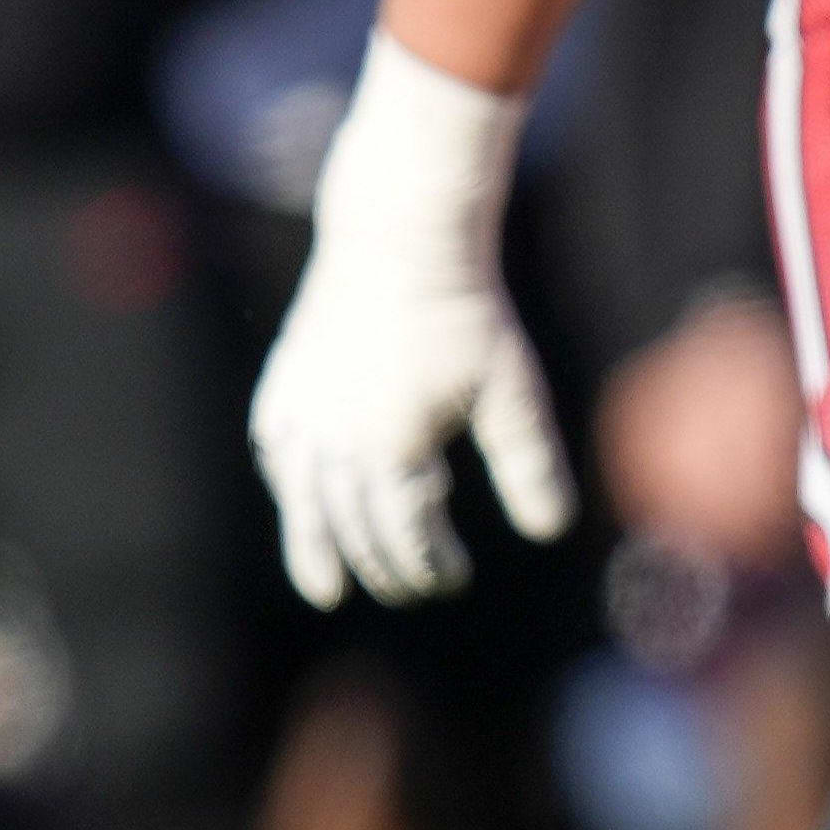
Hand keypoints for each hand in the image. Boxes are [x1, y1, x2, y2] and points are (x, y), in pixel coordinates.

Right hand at [249, 229, 570, 606]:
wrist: (398, 239)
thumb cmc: (465, 315)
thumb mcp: (513, 393)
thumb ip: (530, 466)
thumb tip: (552, 532)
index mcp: (392, 448)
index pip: (405, 534)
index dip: (430, 564)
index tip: (454, 577)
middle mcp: (335, 440)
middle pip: (354, 527)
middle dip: (384, 565)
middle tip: (410, 587)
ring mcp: (302, 413)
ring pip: (304, 500)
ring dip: (315, 548)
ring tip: (324, 590)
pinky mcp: (284, 385)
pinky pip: (277, 453)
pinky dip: (290, 488)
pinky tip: (299, 499)